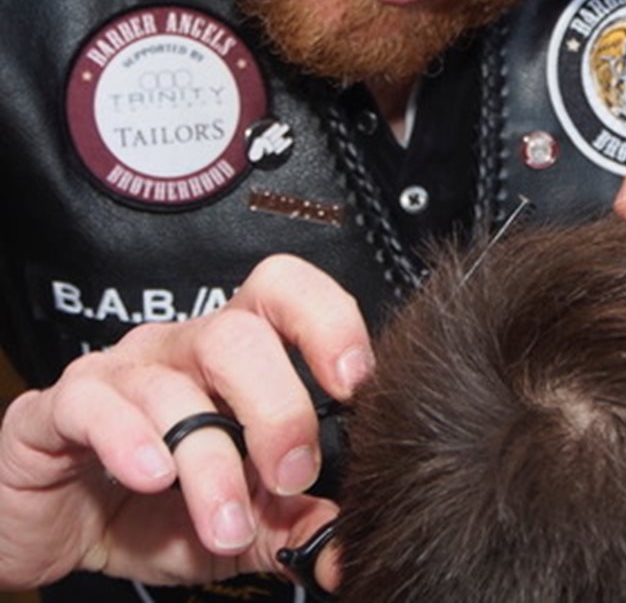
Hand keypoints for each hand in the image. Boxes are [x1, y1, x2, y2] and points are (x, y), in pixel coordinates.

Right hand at [0, 256, 370, 590]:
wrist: (61, 530)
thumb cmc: (159, 506)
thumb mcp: (244, 522)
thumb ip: (296, 523)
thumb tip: (350, 547)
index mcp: (235, 353)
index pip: (284, 292)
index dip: (327, 320)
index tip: (357, 382)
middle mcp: (178, 349)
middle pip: (238, 334)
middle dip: (278, 407)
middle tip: (292, 474)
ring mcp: (116, 372)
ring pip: (173, 388)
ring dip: (210, 463)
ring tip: (226, 523)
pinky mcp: (54, 410)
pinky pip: (94, 405)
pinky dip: (129, 441)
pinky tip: (153, 478)